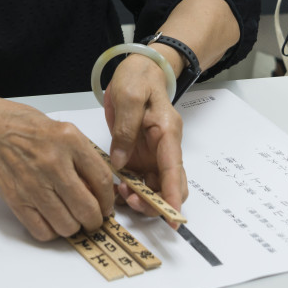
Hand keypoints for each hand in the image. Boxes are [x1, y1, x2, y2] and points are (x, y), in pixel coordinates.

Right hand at [0, 101, 114, 240]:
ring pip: (67, 225)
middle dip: (94, 220)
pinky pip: (42, 230)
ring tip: (70, 218)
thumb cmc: (22, 127)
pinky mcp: (16, 199)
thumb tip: (99, 189)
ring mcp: (33, 183)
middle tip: (92, 219)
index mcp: (68, 139)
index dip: (108, 199)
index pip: (101, 179)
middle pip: (87, 208)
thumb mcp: (61, 129)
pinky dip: (51, 232)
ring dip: (73, 227)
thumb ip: (82, 156)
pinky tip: (51, 221)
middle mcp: (53, 162)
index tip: (107, 205)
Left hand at [104, 53, 186, 219]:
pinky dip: (129, 190)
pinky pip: (139, 180)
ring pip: (154, 188)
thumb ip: (125, 130)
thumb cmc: (138, 78)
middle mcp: (164, 148)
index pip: (174, 170)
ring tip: (117, 191)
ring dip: (140, 198)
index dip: (173, 196)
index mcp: (167, 134)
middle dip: (153, 202)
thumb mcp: (129, 98)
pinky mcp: (141, 156)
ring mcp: (153, 154)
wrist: (140, 69)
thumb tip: (121, 163)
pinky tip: (113, 188)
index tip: (172, 218)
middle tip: (128, 200)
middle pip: (169, 186)